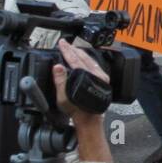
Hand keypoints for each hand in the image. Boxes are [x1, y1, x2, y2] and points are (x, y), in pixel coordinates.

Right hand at [53, 39, 111, 162]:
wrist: (89, 119)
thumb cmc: (77, 110)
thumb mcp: (63, 97)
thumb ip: (60, 80)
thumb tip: (57, 66)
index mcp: (86, 77)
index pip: (74, 59)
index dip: (66, 50)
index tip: (61, 43)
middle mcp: (96, 75)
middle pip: (83, 57)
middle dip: (73, 49)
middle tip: (65, 43)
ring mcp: (102, 77)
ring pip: (90, 60)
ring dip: (80, 53)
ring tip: (73, 48)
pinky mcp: (103, 80)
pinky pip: (95, 65)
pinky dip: (87, 59)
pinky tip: (84, 59)